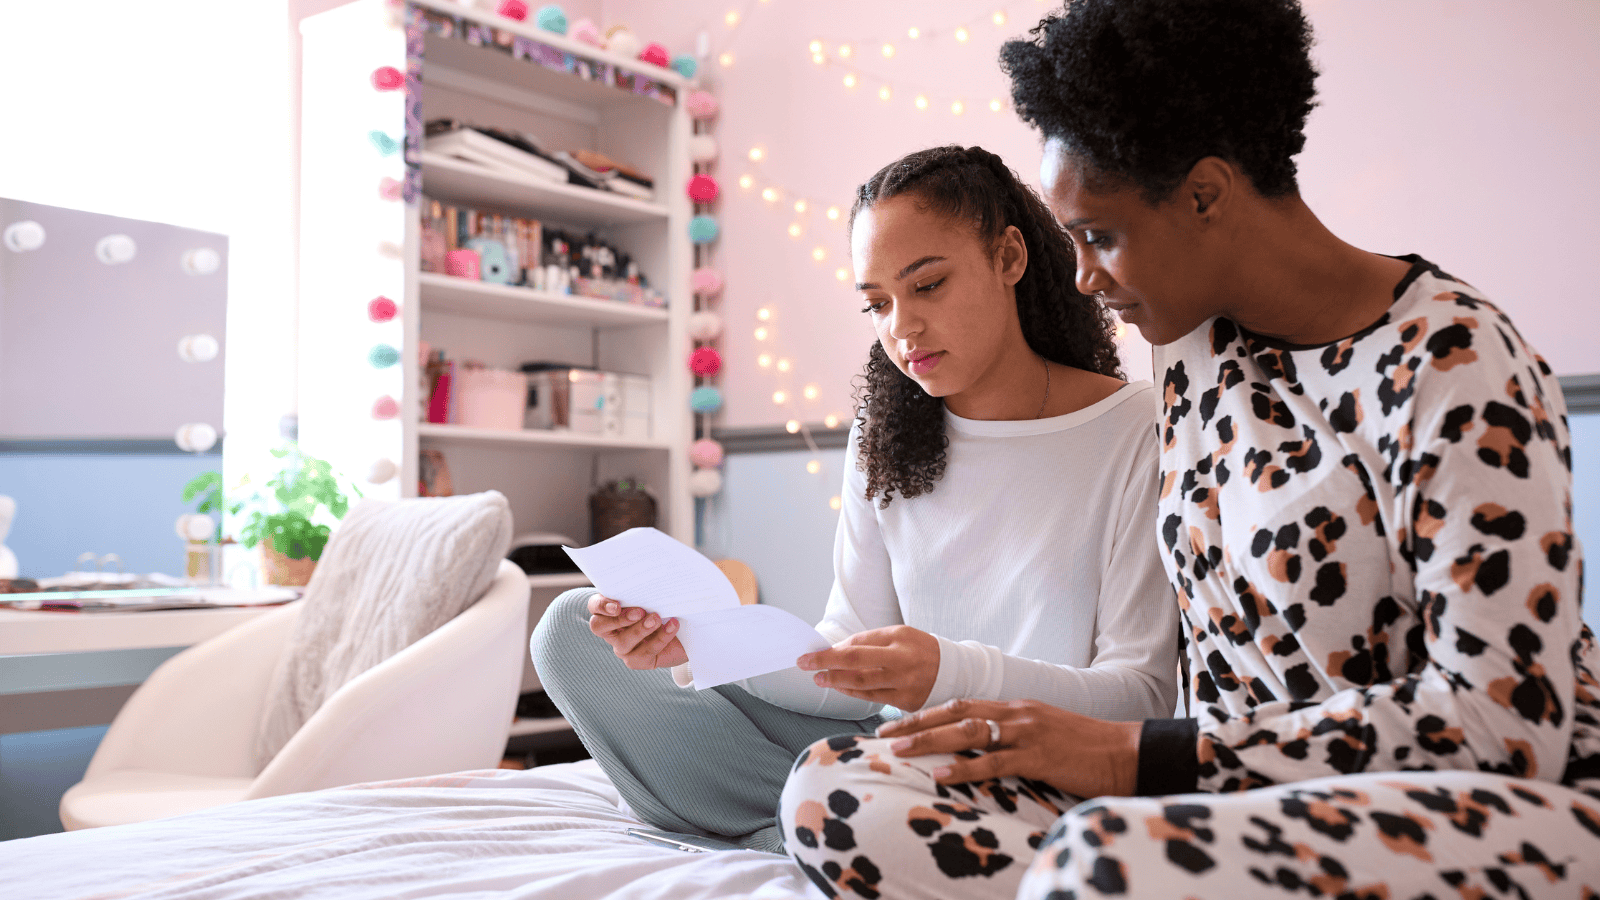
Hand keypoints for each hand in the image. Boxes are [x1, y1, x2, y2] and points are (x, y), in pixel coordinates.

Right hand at [586, 593, 686, 669]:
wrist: (683, 634)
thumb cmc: (663, 609)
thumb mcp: (653, 598)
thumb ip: (644, 593)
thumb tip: (648, 585)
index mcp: (609, 612)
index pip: (594, 606)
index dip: (601, 606)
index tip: (617, 605)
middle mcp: (611, 631)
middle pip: (599, 627)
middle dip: (619, 619)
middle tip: (639, 612)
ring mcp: (622, 648)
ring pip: (623, 642)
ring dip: (641, 629)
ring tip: (656, 619)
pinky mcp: (637, 661)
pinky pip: (645, 652)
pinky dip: (660, 638)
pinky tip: (672, 626)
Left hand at [795, 625, 939, 709]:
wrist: (955, 672)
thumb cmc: (919, 650)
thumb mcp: (899, 636)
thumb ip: (869, 642)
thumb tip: (835, 651)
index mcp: (900, 637)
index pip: (858, 643)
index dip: (832, 650)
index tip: (812, 653)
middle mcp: (902, 659)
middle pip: (856, 662)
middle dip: (826, 663)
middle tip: (804, 664)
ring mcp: (905, 683)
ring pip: (861, 684)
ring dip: (835, 681)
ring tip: (818, 678)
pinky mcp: (907, 702)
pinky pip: (872, 698)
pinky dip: (852, 692)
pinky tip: (839, 687)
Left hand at [875, 697, 1140, 798]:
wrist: (1124, 751)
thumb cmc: (1084, 747)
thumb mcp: (1042, 732)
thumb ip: (1012, 735)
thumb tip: (982, 748)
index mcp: (1015, 706)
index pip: (961, 704)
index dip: (926, 713)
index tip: (897, 723)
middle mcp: (1015, 713)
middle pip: (954, 712)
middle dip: (915, 723)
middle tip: (883, 734)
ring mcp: (1026, 733)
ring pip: (966, 733)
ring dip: (928, 741)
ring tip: (899, 750)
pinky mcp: (1038, 756)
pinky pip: (993, 762)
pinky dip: (964, 768)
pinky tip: (942, 775)